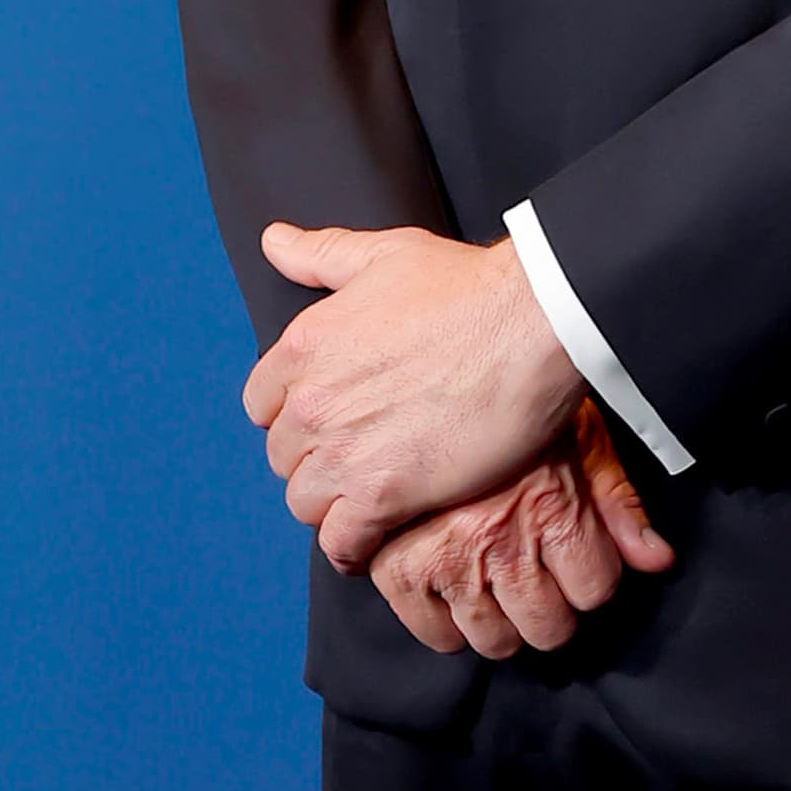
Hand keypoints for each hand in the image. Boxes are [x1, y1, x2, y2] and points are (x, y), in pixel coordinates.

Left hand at [244, 222, 586, 571]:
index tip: (330, 423)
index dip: (295, 417)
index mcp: (302, 347)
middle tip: (359, 462)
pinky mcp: (383, 494)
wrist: (529, 324)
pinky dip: (351, 549)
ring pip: (305, 503)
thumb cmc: (467, 287)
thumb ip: (321, 254)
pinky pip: (340, 542)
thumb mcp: (383, 254)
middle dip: (316, 462)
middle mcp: (311, 403)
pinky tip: (370, 544)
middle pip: (284, 458)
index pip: (261, 406)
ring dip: (332, 506)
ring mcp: (343, 452)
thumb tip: (274, 241)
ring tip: (368, 503)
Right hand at [365, 407, 677, 658]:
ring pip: (496, 640)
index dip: (591, 577)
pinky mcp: (398, 566)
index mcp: (551, 508)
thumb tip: (658, 560)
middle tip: (536, 584)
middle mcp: (501, 540)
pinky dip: (446, 628)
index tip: (574, 561)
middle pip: (549, 627)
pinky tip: (454, 600)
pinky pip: (435, 634)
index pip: (596, 589)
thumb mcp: (580, 436)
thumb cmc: (515, 396)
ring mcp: (447, 557)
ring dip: (503, 625)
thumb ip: (619, 503)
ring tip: (496, 591)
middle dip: (550, 611)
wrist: (439, 365)